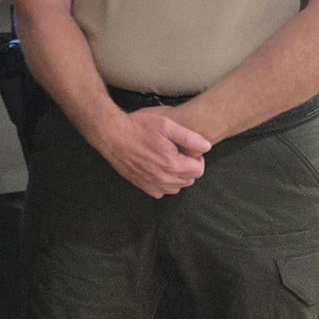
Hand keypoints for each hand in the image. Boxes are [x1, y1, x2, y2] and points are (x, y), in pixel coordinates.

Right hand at [96, 107, 211, 197]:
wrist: (112, 134)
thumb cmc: (139, 127)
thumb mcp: (167, 125)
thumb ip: (190, 137)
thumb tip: (206, 147)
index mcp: (172, 164)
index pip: (198, 170)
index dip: (197, 159)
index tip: (188, 150)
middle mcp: (163, 178)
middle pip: (188, 180)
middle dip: (188, 168)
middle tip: (178, 153)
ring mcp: (151, 183)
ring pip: (176, 188)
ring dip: (177, 177)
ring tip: (169, 162)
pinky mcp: (140, 184)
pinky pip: (160, 193)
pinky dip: (163, 185)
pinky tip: (158, 171)